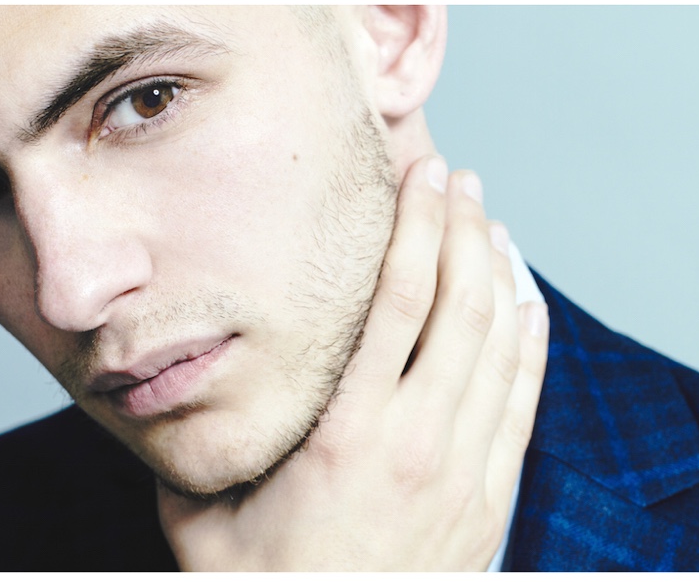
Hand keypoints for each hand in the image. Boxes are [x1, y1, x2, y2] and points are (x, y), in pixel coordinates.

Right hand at [157, 155, 549, 570]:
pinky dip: (531, 342)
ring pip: (500, 347)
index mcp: (349, 437)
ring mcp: (465, 472)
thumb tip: (167, 390)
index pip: (399, 303)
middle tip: (460, 181)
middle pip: (460, 308)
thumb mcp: (203, 520)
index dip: (416, 229)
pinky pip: (524, 401)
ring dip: (499, 274)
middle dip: (462, 231)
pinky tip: (527, 300)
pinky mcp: (490, 498)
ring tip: (491, 223)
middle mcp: (418, 444)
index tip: (424, 178)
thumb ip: (193, 450)